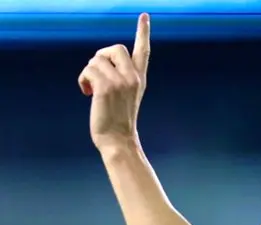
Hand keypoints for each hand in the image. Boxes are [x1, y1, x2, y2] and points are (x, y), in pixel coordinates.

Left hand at [78, 13, 150, 149]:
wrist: (118, 140)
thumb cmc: (117, 120)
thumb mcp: (124, 96)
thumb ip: (119, 77)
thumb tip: (99, 62)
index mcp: (139, 79)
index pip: (143, 51)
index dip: (143, 32)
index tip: (144, 16)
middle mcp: (133, 78)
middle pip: (115, 48)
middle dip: (101, 57)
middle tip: (97, 74)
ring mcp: (121, 82)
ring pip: (96, 60)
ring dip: (88, 73)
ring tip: (90, 90)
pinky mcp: (106, 87)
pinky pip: (88, 70)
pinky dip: (83, 80)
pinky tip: (86, 93)